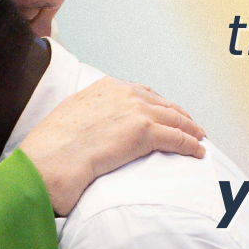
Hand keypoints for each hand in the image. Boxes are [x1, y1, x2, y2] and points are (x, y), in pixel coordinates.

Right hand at [19, 78, 204, 215]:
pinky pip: (176, 138)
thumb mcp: (69, 119)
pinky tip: (198, 151)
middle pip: (162, 103)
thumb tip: (93, 131)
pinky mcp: (143, 132)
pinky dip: (190, 145)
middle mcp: (122, 93)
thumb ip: (88, 117)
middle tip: (191, 126)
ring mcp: (135, 111)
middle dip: (179, 115)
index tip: (166, 113)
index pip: (142, 93)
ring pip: (174, 119)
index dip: (158, 105)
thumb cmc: (51, 149)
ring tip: (199, 138)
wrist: (49, 161)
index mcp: (104, 87)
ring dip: (190, 130)